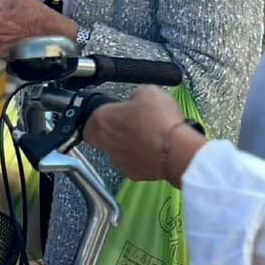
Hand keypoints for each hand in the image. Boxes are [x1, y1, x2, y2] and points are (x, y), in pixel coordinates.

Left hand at [84, 86, 205, 185]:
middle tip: (130, 123)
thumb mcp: (147, 91)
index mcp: (102, 119)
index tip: (111, 112)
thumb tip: (137, 98)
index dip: (100, 116)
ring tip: (147, 135)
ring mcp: (118, 160)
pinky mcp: (133, 173)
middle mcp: (105, 142)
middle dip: (114, 130)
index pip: (88, 120)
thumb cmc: (160, 122)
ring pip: (117, 150)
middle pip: (101, 136)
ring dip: (128, 143)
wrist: (176, 150)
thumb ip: (135, 95)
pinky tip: (154, 149)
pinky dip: (141, 157)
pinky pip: (133, 163)